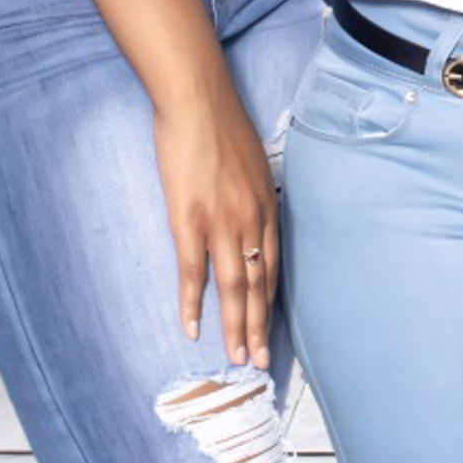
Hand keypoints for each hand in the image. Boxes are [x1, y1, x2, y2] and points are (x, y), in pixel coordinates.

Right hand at [155, 91, 276, 367]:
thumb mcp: (252, 164)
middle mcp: (251, 221)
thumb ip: (253, 195)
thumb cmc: (222, 126)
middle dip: (259, 327)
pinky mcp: (189, 220)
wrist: (197, 100)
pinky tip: (191, 329)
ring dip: (234, 327)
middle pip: (258, 285)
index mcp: (267, 207)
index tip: (269, 329)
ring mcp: (221, 223)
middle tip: (260, 362)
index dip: (269, 302)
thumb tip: (248, 215)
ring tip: (236, 358)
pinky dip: (192, 304)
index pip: (274, 266)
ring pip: (231, 287)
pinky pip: (192, 272)